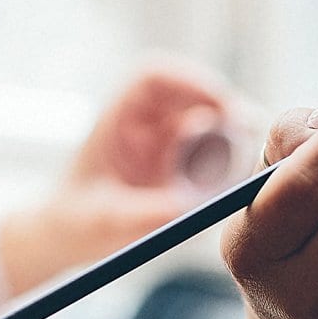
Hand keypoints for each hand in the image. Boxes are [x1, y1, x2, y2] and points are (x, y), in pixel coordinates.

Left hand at [0, 61, 247, 292]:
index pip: (155, 77)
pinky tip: (234, 188)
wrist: (64, 240)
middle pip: (195, 96)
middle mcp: (146, 122)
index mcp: (118, 118)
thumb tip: (192, 207)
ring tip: (244, 171)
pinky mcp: (182, 165)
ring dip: (232, 141)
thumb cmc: (73, 223)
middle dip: (226, 111)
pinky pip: (215, 155)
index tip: (222, 105)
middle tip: (253, 138)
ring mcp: (167, 142)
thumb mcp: (104, 222)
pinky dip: (229, 166)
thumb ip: (145, 214)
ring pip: (212, 124)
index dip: (191, 81)